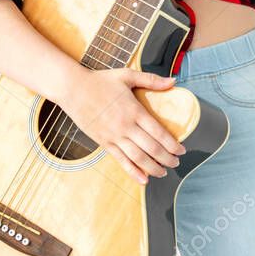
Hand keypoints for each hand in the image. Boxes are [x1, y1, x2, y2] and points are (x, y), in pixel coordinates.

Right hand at [60, 67, 185, 184]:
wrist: (73, 89)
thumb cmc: (101, 80)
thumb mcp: (127, 75)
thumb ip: (151, 80)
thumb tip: (173, 81)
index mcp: (134, 110)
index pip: (159, 132)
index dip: (172, 144)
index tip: (181, 150)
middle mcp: (125, 126)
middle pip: (151, 148)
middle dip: (167, 158)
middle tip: (176, 163)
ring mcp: (114, 136)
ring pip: (138, 158)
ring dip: (153, 168)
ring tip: (163, 172)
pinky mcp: (104, 142)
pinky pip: (121, 160)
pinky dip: (133, 172)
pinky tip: (143, 179)